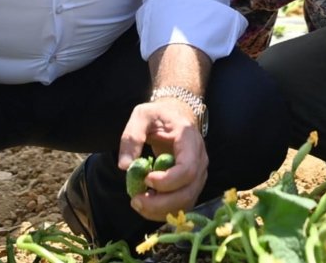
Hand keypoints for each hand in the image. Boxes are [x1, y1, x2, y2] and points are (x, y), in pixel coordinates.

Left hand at [119, 97, 208, 221]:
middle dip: (160, 203)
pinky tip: (147, 203)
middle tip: (136, 201)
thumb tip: (124, 167)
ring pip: (186, 202)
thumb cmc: (158, 115)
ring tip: (138, 202)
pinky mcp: (193, 184)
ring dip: (161, 210)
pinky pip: (183, 204)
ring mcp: (199, 173)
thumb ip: (132, 137)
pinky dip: (164, 210)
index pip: (187, 169)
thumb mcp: (142, 116)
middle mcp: (200, 158)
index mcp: (189, 139)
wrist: (175, 115)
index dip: (167, 181)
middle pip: (188, 191)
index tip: (146, 179)